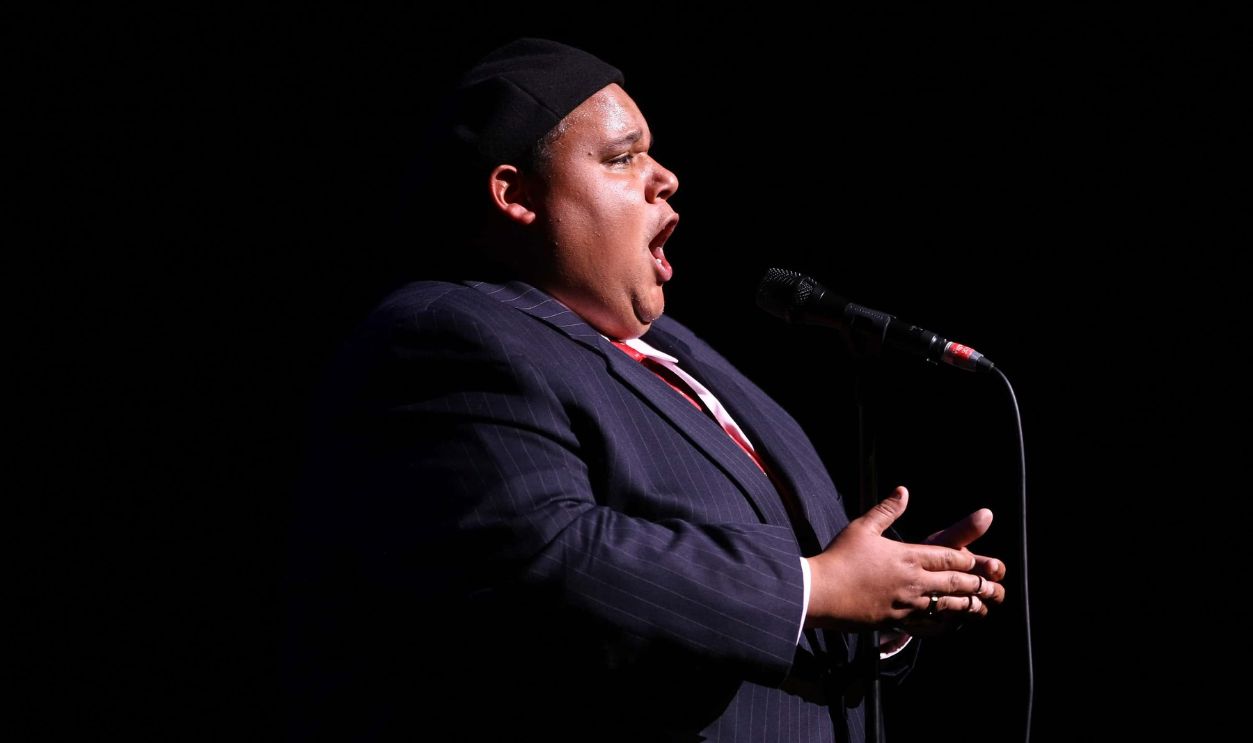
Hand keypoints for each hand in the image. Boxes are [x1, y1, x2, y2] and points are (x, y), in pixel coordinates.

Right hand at [804, 486, 996, 630]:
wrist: (820, 593)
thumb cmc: (839, 558)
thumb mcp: (862, 527)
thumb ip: (886, 510)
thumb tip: (903, 491)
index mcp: (908, 556)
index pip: (949, 558)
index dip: (970, 561)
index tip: (987, 563)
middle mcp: (913, 581)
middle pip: (955, 583)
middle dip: (978, 585)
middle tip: (997, 587)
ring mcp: (907, 604)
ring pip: (947, 606)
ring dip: (969, 606)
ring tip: (984, 607)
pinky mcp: (896, 620)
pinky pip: (929, 623)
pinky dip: (945, 623)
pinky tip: (952, 624)